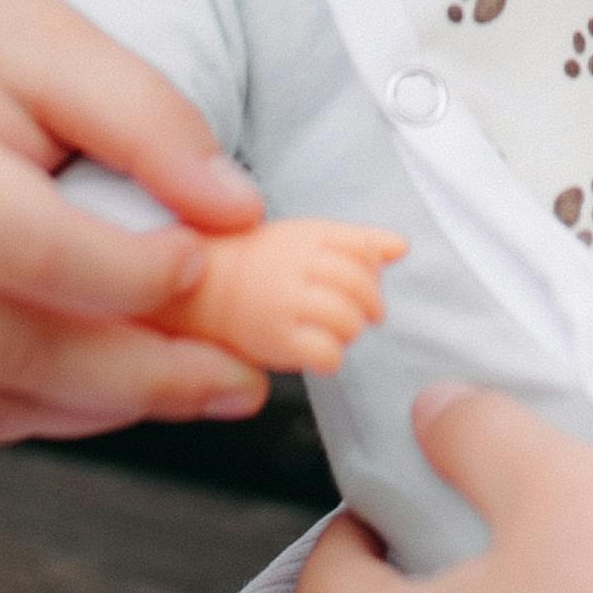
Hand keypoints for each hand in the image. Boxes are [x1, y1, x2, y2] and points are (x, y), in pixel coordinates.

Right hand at [0, 0, 277, 448]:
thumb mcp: (60, 38)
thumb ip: (151, 121)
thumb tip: (239, 216)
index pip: (37, 255)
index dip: (140, 276)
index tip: (216, 262)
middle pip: (16, 352)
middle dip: (147, 376)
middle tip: (242, 380)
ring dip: (101, 407)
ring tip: (192, 382)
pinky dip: (38, 414)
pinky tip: (103, 384)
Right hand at [162, 216, 403, 388]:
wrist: (191, 291)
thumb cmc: (249, 265)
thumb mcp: (303, 237)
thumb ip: (356, 240)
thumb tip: (401, 246)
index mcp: (305, 235)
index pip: (364, 249)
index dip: (372, 270)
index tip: (366, 282)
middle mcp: (295, 264)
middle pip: (362, 285)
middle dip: (370, 305)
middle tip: (361, 315)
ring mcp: (284, 300)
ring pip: (348, 321)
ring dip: (349, 332)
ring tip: (332, 333)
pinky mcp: (274, 338)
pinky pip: (327, 353)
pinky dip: (330, 357)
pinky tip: (316, 352)